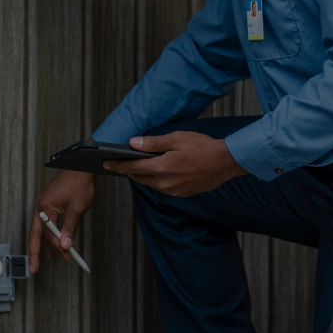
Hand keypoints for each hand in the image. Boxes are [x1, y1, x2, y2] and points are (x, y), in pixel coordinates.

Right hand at [30, 170, 94, 273]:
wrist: (81, 168)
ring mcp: (42, 204)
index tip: (66, 255)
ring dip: (43, 244)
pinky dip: (48, 233)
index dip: (58, 246)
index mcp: (45, 207)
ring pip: (39, 229)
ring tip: (46, 259)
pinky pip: (44, 222)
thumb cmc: (79, 184)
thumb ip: (69, 229)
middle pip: (35, 234)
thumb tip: (65, 246)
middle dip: (35, 252)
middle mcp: (40, 206)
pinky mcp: (47, 203)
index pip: (49, 233)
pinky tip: (53, 242)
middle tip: (34, 268)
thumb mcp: (77, 209)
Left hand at [106, 132, 249, 196]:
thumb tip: (133, 143)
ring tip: (136, 166)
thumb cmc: (203, 147)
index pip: (132, 167)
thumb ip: (152, 143)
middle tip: (117, 164)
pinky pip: (163, 187)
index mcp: (161, 168)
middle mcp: (165, 183)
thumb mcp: (176, 138)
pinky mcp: (182, 194)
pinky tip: (157, 171)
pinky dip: (156, 179)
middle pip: (139, 177)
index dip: (118, 164)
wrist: (226, 162)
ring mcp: (173, 191)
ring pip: (151, 183)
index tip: (106, 163)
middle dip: (128, 170)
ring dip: (143, 175)